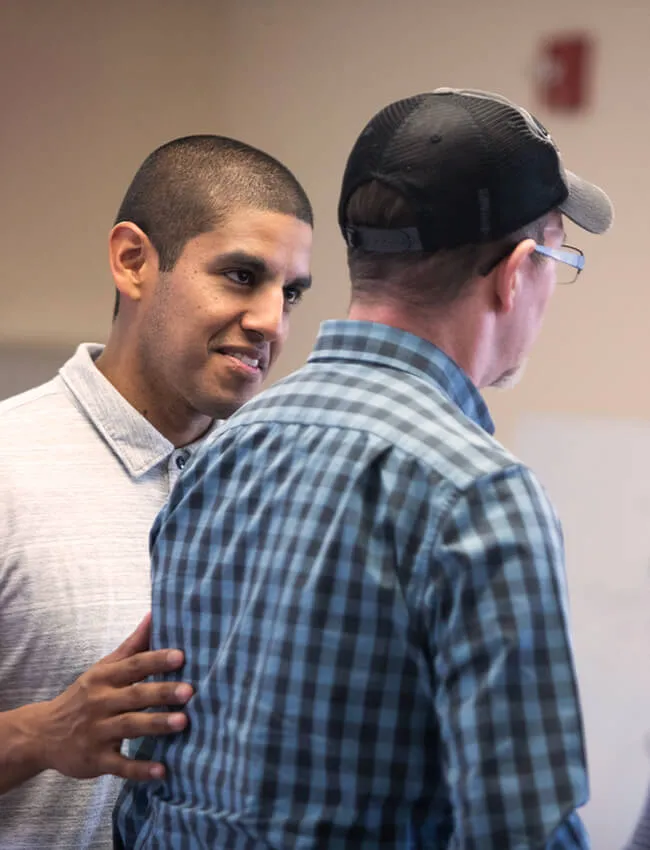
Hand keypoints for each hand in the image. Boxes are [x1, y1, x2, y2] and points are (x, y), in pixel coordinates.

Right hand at [34, 613, 191, 780]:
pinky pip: (120, 765)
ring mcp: (98, 733)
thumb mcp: (103, 668)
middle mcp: (100, 703)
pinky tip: (162, 771)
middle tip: (189, 691)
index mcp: (104, 678)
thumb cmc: (84, 696)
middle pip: (134, 696)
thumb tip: (154, 615)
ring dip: (156, 725)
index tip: (181, 656)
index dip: (156, 660)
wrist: (42, 734)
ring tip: (183, 723)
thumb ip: (132, 645)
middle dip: (162, 693)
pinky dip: (140, 769)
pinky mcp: (96, 760)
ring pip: (130, 727)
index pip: (133, 666)